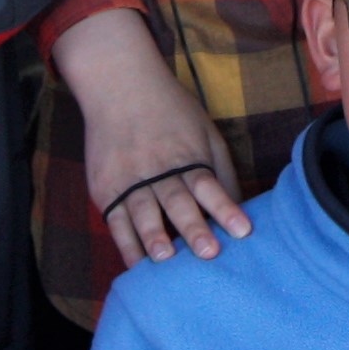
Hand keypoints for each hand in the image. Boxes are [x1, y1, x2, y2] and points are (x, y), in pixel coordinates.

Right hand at [53, 5, 248, 264]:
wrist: (118, 85)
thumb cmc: (171, 112)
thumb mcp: (204, 132)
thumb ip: (220, 171)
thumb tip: (239, 209)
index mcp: (186, 156)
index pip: (208, 185)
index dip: (225, 208)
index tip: (243, 230)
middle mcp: (157, 169)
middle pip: (177, 201)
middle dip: (192, 228)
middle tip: (208, 252)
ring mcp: (127, 179)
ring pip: (141, 212)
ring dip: (153, 237)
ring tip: (164, 259)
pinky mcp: (105, 188)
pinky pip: (114, 221)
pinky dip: (125, 244)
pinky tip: (136, 264)